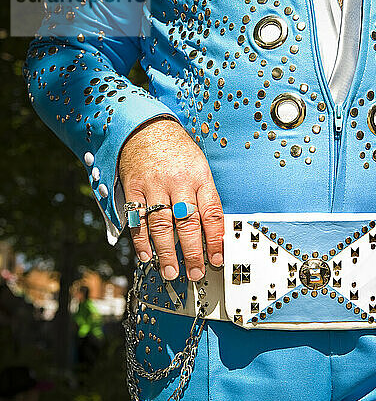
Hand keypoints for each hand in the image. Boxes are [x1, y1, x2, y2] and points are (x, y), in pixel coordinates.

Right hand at [118, 117, 223, 280]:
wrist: (146, 127)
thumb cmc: (177, 151)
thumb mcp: (200, 167)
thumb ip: (205, 196)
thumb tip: (213, 231)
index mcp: (200, 177)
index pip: (212, 214)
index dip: (215, 240)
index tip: (216, 259)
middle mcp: (178, 182)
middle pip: (187, 223)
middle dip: (192, 252)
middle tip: (195, 272)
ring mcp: (154, 186)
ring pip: (161, 224)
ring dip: (166, 252)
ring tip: (171, 271)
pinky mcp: (133, 188)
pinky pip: (137, 219)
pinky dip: (141, 240)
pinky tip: (146, 255)